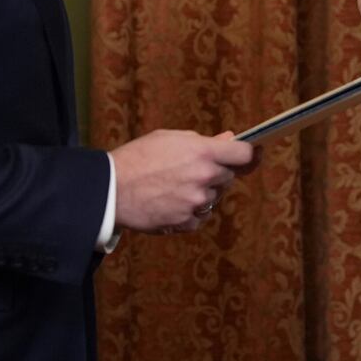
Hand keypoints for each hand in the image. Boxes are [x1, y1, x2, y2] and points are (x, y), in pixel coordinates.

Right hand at [111, 130, 254, 233]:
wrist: (110, 189)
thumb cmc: (137, 158)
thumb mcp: (169, 138)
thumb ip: (202, 140)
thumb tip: (228, 139)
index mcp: (203, 152)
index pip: (244, 154)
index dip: (248, 154)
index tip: (250, 155)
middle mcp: (205, 177)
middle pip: (228, 177)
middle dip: (215, 173)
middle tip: (190, 170)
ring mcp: (196, 202)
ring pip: (213, 198)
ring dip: (201, 194)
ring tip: (174, 187)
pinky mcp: (185, 221)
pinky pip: (199, 218)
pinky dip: (189, 213)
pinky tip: (170, 202)